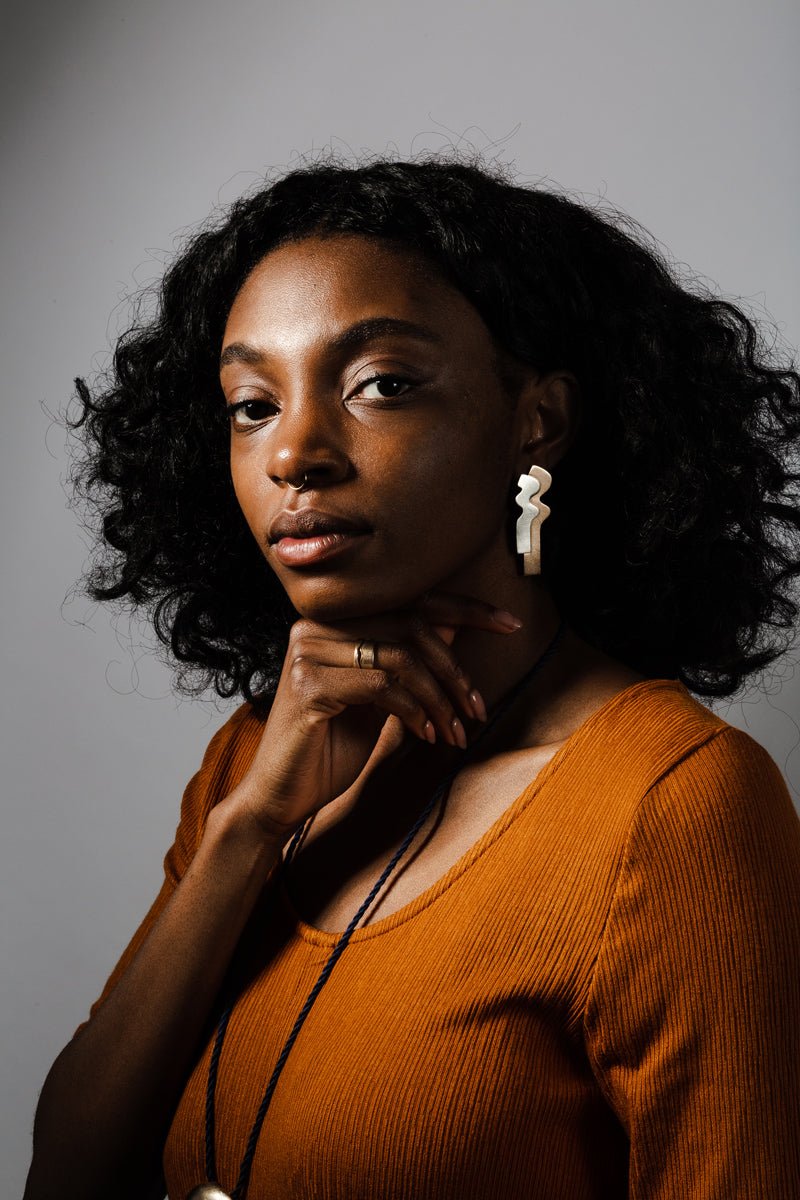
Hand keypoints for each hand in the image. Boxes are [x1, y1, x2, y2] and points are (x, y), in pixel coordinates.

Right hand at [224, 592, 522, 841]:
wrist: (281, 796)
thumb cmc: (330, 746)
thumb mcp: (381, 697)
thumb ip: (407, 658)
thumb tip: (456, 623)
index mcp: (334, 620)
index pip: (410, 600)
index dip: (466, 609)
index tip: (510, 625)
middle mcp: (317, 626)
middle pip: (411, 625)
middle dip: (456, 670)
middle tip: (477, 709)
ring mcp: (308, 652)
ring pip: (401, 656)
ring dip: (440, 698)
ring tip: (454, 732)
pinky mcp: (309, 685)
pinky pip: (382, 686)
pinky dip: (414, 712)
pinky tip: (425, 737)